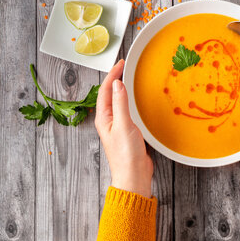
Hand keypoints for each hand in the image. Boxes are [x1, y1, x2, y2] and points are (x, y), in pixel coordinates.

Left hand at [95, 59, 152, 196]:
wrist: (134, 176)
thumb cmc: (126, 155)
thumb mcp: (123, 125)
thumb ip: (120, 104)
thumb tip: (117, 84)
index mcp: (103, 118)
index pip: (105, 90)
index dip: (112, 75)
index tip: (120, 64)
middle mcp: (108, 121)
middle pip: (109, 94)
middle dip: (115, 79)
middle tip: (124, 66)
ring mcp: (118, 126)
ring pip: (117, 102)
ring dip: (122, 89)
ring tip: (128, 78)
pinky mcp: (127, 131)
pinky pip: (126, 111)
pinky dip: (130, 100)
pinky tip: (135, 100)